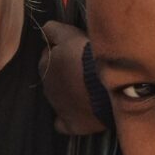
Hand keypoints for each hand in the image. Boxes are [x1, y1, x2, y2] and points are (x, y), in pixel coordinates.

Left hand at [40, 21, 105, 135]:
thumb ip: (54, 31)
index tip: (77, 52)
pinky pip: (63, 124)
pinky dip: (68, 119)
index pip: (49, 55)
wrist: (108, 86)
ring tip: (88, 89)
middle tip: (84, 69)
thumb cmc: (90, 56)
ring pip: (58, 98)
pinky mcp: (71, 124)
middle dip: (64, 73)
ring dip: (69, 93)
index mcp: (45, 64)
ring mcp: (58, 107)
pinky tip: (79, 113)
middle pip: (53, 77)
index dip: (62, 52)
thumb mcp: (70, 35)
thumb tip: (45, 29)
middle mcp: (47, 87)